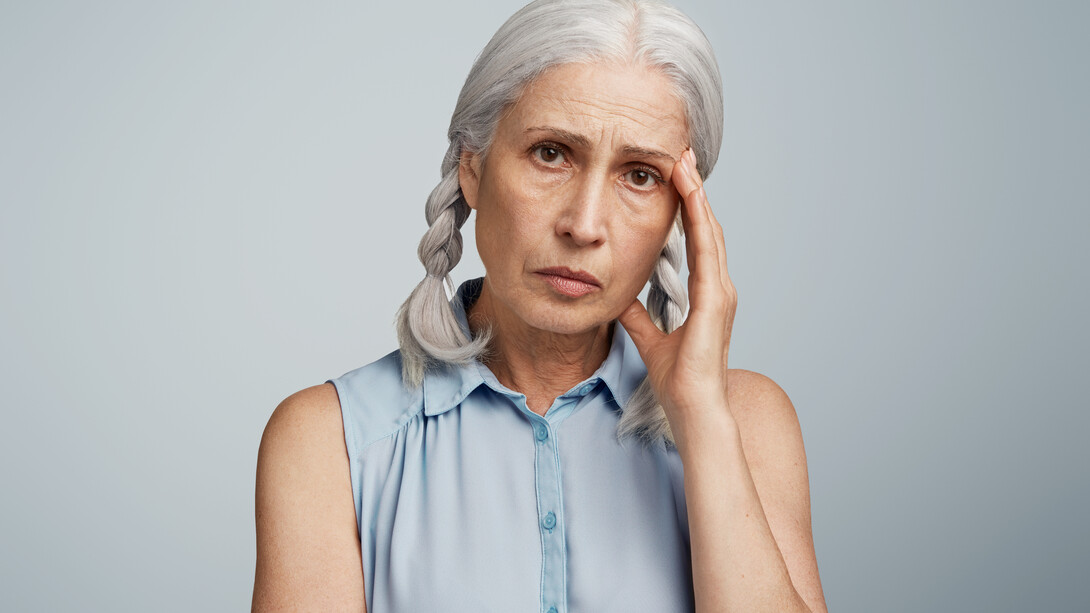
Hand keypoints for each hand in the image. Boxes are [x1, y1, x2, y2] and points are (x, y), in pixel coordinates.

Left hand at [618, 148, 737, 430]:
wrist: (693, 408)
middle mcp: (718, 288)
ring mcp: (720, 292)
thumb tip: (619, 298)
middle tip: (680, 153)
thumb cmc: (678, 381)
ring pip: (708, 230)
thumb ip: (639, 315)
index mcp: (706, 295)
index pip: (695, 240)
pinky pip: (706, 250)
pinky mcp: (715, 300)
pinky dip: (698, 219)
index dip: (686, 207)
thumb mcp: (649, 338)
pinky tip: (690, 193)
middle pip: (705, 227)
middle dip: (692, 189)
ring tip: (683, 161)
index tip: (673, 176)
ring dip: (696, 194)